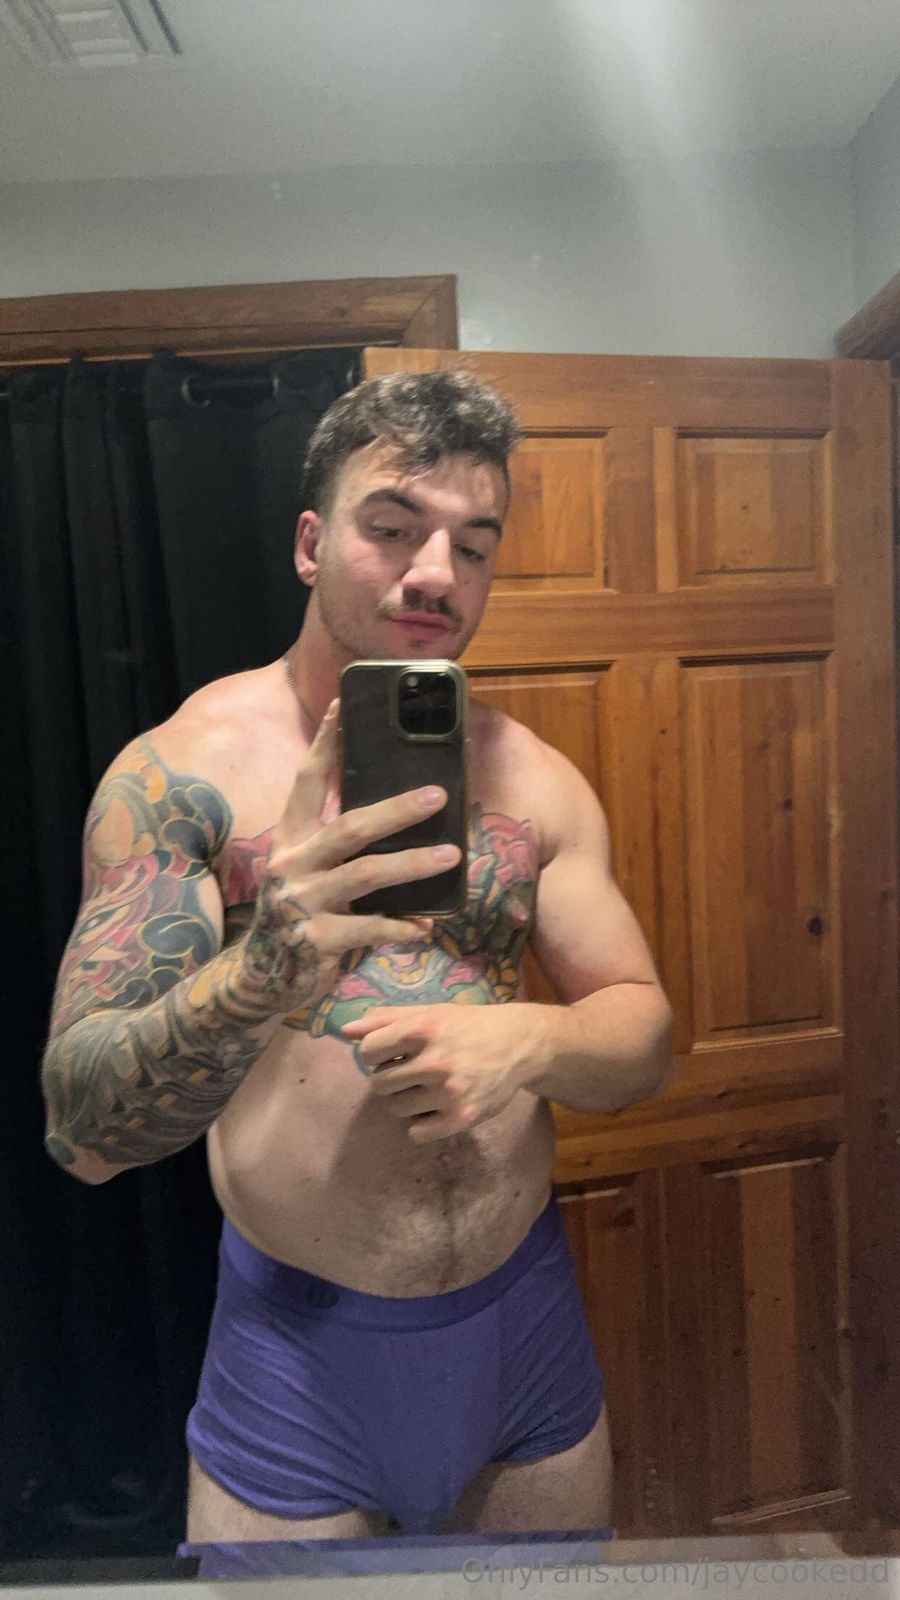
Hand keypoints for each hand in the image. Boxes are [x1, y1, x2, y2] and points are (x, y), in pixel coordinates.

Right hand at [237, 703, 459, 1011]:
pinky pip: (369, 928)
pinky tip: (426, 927)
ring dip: (413, 865)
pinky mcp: (315, 940)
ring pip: (367, 875)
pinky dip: (401, 927)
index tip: (342, 705)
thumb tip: (395, 806)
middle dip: (397, 810)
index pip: (307, 781)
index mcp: (290, 837)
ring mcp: (301, 903)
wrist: (263, 975)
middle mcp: (291, 864)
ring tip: (452, 856)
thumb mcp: (308, 868)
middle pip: (351, 827)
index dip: (325, 744)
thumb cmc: (300, 911)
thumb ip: (337, 841)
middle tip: (439, 796)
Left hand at [340, 1003, 540, 1143]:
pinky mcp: (461, 1118)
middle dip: (389, 1078)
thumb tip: (345, 1030)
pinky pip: (417, 1132)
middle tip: (410, 1071)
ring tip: (425, 1088)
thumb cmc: (466, 1026)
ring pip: (396, 1109)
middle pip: (378, 1084)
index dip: (374, 1053)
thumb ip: (385, 1019)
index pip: (367, 1051)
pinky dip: (422, 1124)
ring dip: (405, 1100)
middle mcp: (434, 1061)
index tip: (390, 1052)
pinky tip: (437, 1107)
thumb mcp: (428, 1012)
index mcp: (421, 1029)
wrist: (518, 1045)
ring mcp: (448, 1092)